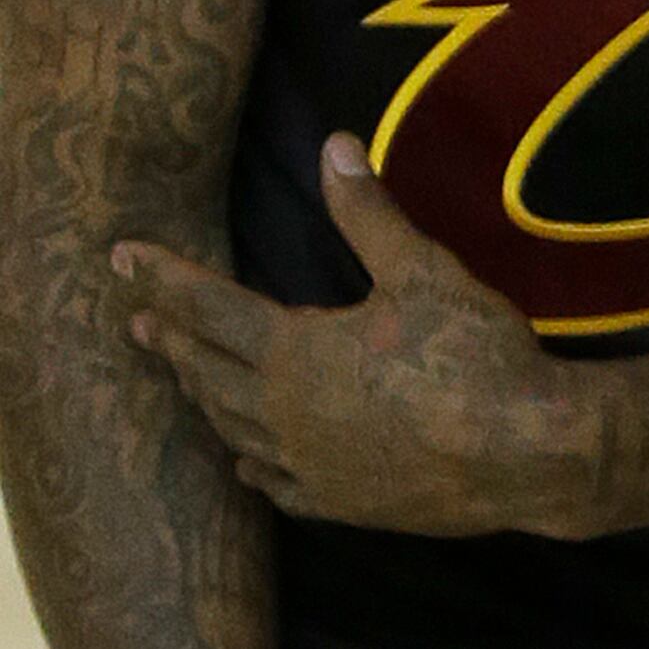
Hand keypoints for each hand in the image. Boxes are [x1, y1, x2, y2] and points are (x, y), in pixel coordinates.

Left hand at [116, 138, 599, 536]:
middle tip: (142, 323)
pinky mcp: (341, 503)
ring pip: (232, 429)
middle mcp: (281, 412)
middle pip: (208, 369)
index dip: (163, 278)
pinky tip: (247, 463)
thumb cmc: (474, 356)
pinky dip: (250, 467)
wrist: (526, 452)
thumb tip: (333, 145)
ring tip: (189, 380)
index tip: (121, 258)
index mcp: (292, 352)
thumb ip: (368, 215)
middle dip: (173, 340)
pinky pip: (275, 485)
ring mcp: (307, 465)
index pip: (208, 306)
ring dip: (205, 398)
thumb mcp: (423, 271)